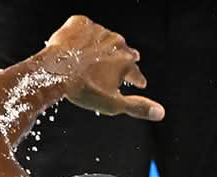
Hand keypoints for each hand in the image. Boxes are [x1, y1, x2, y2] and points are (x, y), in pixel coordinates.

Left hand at [45, 16, 163, 121]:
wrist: (55, 70)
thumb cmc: (85, 90)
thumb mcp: (114, 105)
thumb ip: (139, 107)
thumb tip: (161, 113)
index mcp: (125, 62)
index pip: (136, 72)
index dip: (138, 80)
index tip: (140, 83)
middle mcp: (116, 42)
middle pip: (124, 52)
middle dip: (123, 60)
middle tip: (122, 64)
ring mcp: (97, 31)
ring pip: (106, 39)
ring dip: (104, 47)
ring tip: (98, 57)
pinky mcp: (79, 23)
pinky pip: (85, 28)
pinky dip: (85, 36)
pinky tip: (81, 45)